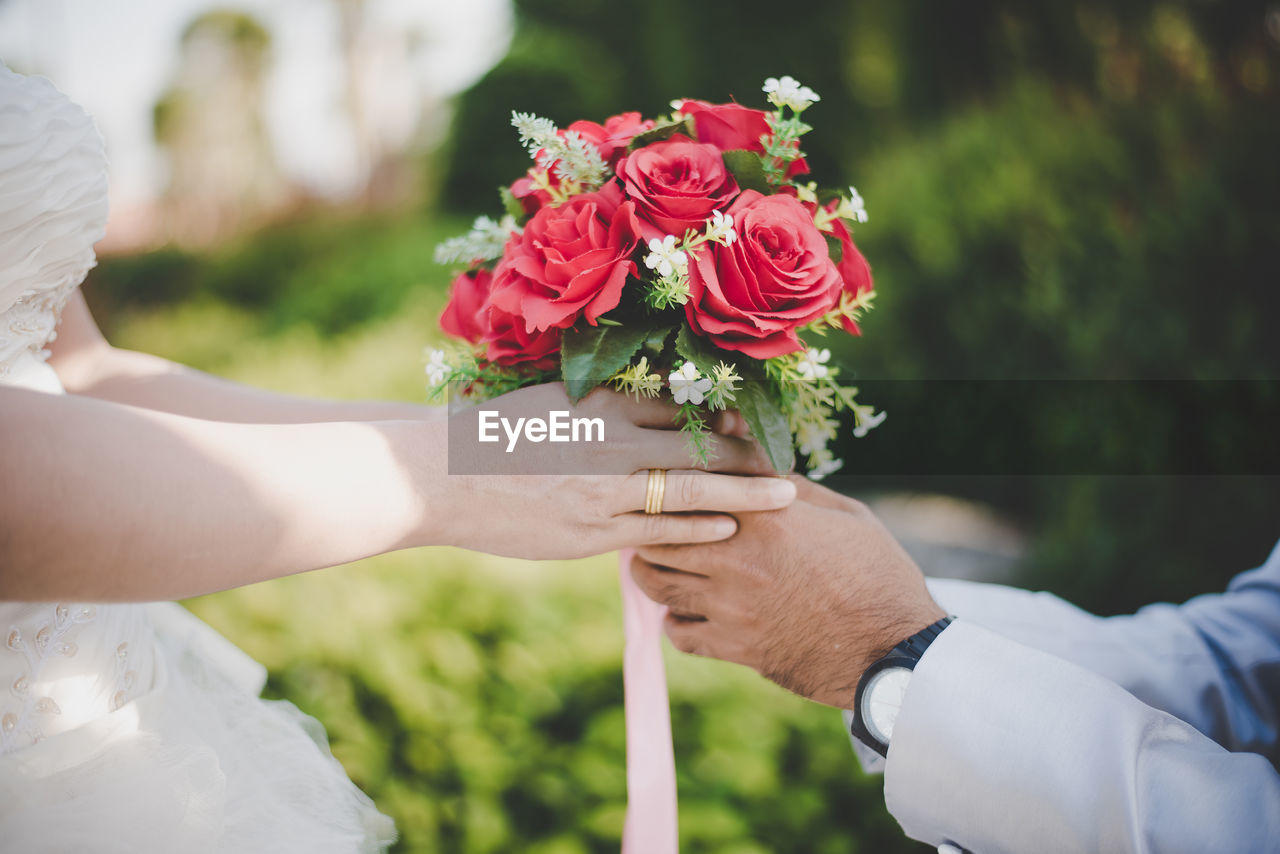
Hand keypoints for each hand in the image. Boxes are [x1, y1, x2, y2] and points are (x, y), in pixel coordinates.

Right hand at [430, 383, 795, 559]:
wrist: (440, 477)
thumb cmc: (495, 436)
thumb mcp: (553, 403)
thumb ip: (603, 405)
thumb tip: (651, 406)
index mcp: (600, 402)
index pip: (681, 406)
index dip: (724, 414)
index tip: (755, 420)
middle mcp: (610, 440)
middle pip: (700, 443)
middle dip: (749, 453)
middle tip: (789, 461)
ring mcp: (603, 488)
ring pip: (690, 488)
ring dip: (742, 493)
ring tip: (784, 498)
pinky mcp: (591, 531)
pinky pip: (659, 531)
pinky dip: (699, 528)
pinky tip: (729, 528)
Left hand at [629, 476, 945, 707]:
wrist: (895, 649)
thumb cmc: (879, 575)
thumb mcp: (847, 515)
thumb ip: (796, 490)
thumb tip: (761, 470)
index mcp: (768, 516)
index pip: (697, 484)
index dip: (680, 479)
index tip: (678, 481)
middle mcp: (738, 556)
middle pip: (658, 531)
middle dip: (652, 523)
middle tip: (655, 522)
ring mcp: (730, 605)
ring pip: (655, 581)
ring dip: (652, 569)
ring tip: (661, 564)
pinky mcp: (733, 647)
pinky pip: (677, 633)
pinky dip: (675, 622)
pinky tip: (688, 613)